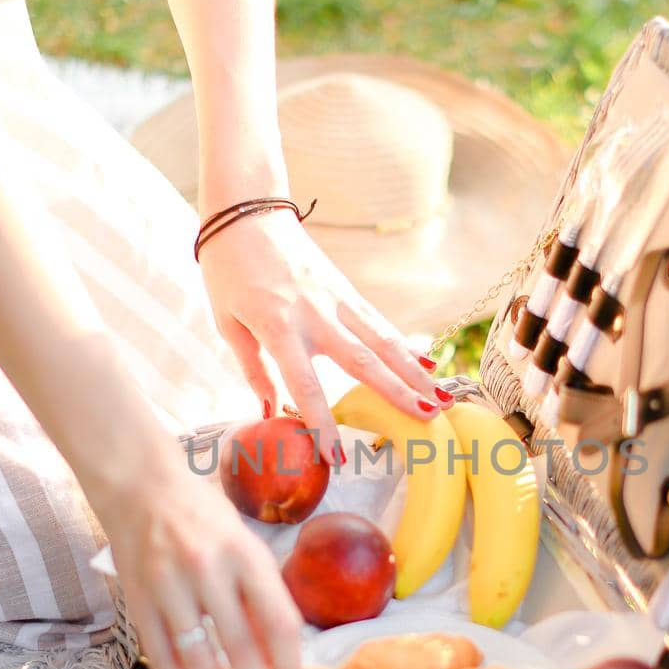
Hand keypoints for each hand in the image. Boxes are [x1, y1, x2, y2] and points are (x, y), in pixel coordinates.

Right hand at [95, 444, 302, 668]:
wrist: (140, 485)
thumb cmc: (202, 514)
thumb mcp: (243, 540)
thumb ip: (257, 590)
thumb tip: (276, 650)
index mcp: (245, 552)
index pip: (278, 617)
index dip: (289, 659)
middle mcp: (208, 568)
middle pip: (241, 646)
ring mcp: (169, 584)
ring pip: (197, 656)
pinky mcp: (138, 597)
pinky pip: (159, 653)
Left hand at [198, 204, 443, 459]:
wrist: (247, 209)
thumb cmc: (228, 270)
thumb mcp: (226, 322)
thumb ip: (252, 369)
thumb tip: (270, 411)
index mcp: (277, 327)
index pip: (305, 385)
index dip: (323, 424)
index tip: (338, 459)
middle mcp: (314, 314)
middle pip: (363, 361)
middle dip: (397, 392)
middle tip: (428, 419)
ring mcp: (336, 299)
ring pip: (383, 341)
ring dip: (415, 371)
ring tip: (441, 398)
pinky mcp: (347, 288)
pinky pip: (380, 323)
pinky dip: (405, 346)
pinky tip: (428, 365)